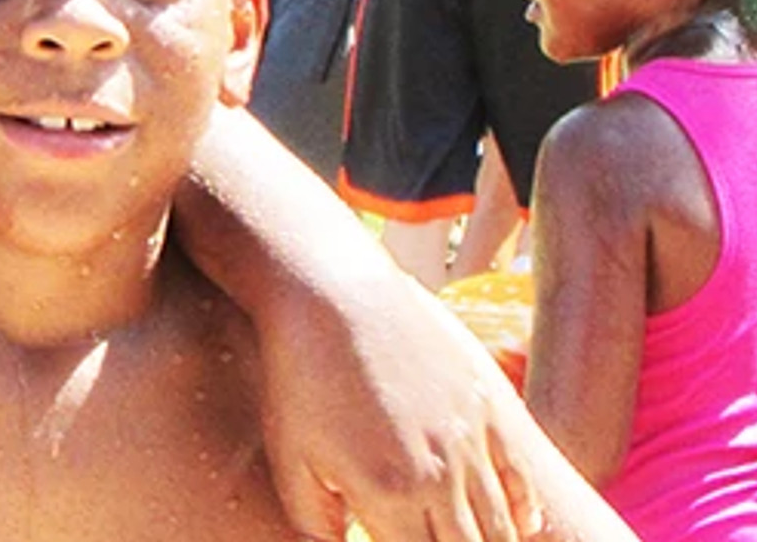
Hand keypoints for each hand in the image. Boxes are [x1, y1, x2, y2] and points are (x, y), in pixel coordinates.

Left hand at [259, 270, 541, 540]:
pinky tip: (518, 530)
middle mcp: (442, 477)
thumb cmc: (300, 380)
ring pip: (500, 526)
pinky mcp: (486, 410)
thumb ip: (316, 526)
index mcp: (391, 496)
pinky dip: (524, 513)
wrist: (335, 296)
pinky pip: (520, 479)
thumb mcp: (291, 461)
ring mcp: (471, 442)